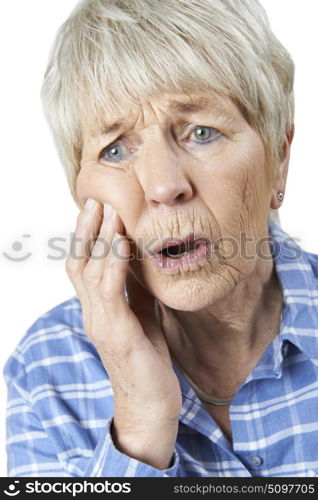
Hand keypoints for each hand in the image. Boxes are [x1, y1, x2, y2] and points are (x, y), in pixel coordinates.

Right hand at [65, 199, 181, 468]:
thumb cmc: (147, 361)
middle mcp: (93, 314)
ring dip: (101, 239)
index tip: (97, 209)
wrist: (150, 406)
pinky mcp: (117, 334)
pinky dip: (115, 264)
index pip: (83, 267)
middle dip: (86, 230)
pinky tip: (122, 243)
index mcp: (98, 310)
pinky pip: (112, 292)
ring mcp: (101, 324)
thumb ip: (135, 293)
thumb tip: (141, 263)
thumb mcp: (141, 319)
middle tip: (95, 199)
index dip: (87, 238)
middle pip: (79, 263)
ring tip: (109, 210)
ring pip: (91, 272)